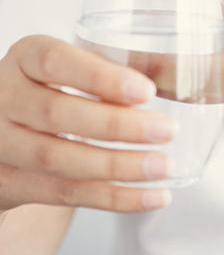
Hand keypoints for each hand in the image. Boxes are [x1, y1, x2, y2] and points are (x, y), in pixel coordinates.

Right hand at [0, 35, 177, 213]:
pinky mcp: (9, 184)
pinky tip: (152, 196)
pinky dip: (114, 198)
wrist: (8, 130)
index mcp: (27, 57)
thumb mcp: (77, 66)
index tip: (146, 90)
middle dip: (118, 126)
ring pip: (59, 160)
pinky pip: (64, 194)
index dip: (101, 77)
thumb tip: (175, 74)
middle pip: (57, 113)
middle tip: (168, 130)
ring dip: (119, 167)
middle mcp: (3, 98)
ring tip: (164, 166)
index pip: (56, 61)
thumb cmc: (59, 87)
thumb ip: (117, 67)